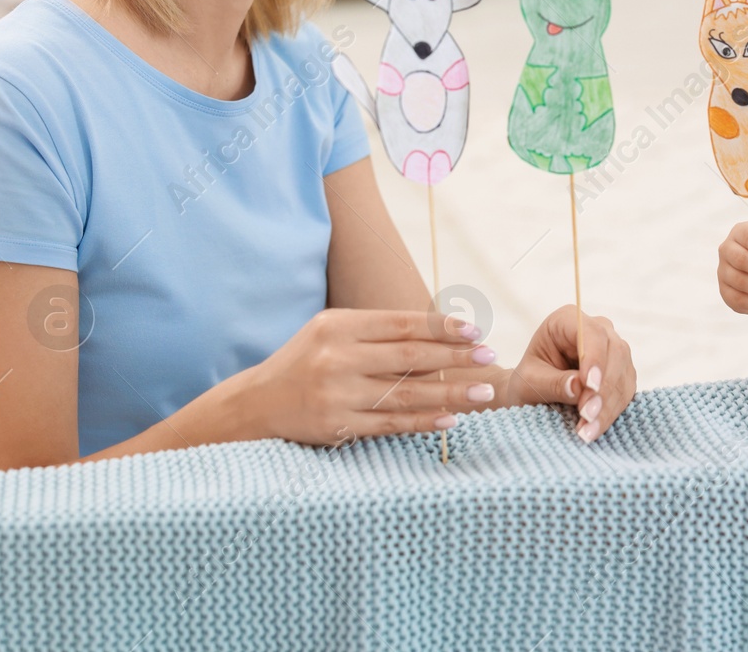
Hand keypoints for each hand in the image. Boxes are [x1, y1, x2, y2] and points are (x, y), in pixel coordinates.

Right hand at [235, 307, 498, 444]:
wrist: (256, 404)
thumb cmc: (306, 362)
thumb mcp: (331, 332)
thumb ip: (376, 330)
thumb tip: (438, 331)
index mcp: (338, 326)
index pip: (402, 324)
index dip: (442, 327)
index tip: (474, 331)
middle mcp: (338, 357)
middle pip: (410, 356)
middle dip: (456, 357)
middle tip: (491, 356)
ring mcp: (338, 393)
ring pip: (406, 393)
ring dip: (451, 393)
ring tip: (484, 392)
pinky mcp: (338, 425)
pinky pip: (390, 424)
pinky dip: (424, 422)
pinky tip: (451, 419)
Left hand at [507, 305, 636, 443]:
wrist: (534, 394)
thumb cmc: (528, 381)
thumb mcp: (529, 382)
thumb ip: (552, 382)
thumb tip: (578, 387)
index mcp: (568, 320)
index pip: (591, 333)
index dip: (595, 358)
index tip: (590, 386)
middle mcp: (597, 330)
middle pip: (615, 352)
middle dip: (603, 388)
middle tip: (586, 415)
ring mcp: (613, 350)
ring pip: (624, 374)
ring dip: (608, 405)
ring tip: (588, 430)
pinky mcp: (622, 373)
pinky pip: (626, 391)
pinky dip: (612, 412)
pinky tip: (595, 428)